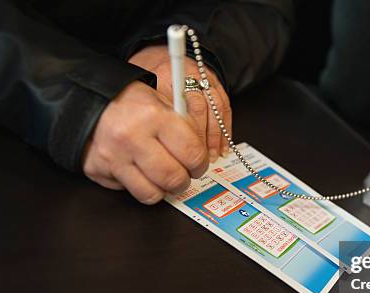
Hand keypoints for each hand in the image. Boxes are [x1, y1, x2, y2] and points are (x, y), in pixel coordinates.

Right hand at [82, 81, 208, 203]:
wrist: (85, 101)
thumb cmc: (129, 103)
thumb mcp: (160, 102)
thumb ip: (183, 127)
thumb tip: (201, 154)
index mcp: (154, 116)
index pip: (192, 153)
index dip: (200, 165)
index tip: (198, 166)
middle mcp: (133, 137)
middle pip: (174, 178)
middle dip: (183, 182)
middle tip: (182, 176)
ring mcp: (113, 156)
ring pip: (152, 194)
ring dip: (162, 190)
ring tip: (161, 177)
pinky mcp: (98, 170)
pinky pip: (128, 192)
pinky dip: (137, 186)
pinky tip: (137, 171)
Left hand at [129, 45, 231, 161]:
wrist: (162, 56)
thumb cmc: (151, 79)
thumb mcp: (144, 94)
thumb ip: (153, 114)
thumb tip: (160, 145)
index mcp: (166, 75)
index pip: (178, 104)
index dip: (184, 130)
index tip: (182, 150)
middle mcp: (188, 74)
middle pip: (200, 107)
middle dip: (201, 137)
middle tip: (198, 159)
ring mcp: (205, 78)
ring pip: (216, 109)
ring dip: (216, 136)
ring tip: (212, 156)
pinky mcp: (217, 84)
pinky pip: (225, 108)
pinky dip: (225, 130)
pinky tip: (222, 147)